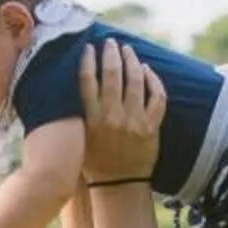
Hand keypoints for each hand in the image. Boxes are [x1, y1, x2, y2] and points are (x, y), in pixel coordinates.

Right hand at [76, 41, 162, 184]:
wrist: (118, 185)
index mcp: (91, 119)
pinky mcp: (151, 127)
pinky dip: (153, 81)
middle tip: (110, 42)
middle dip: (111, 53)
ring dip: (131, 60)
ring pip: (135, 81)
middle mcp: (112, 117)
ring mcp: (134, 121)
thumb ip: (78, 114)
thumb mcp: (79, 138)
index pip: (87, 80)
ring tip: (128, 50)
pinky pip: (157, 97)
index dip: (89, 60)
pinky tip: (148, 70)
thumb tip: (70, 87)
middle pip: (112, 75)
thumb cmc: (94, 162)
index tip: (89, 47)